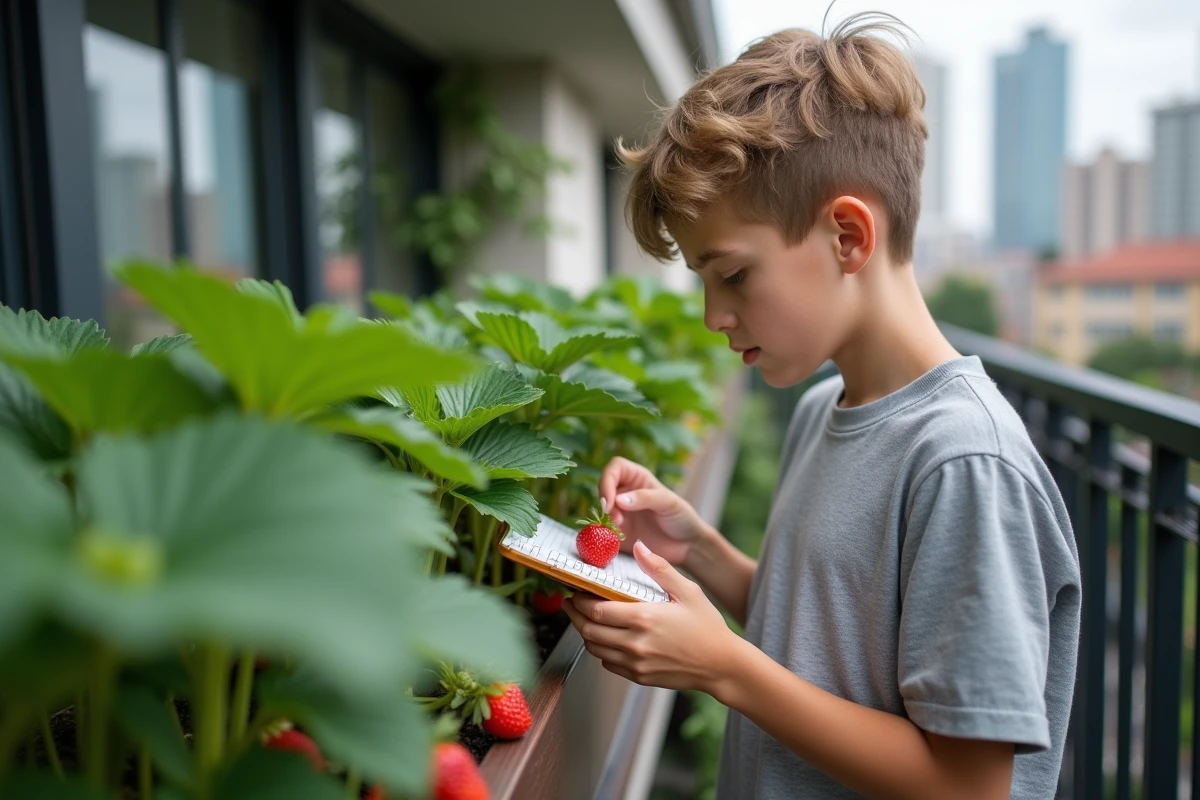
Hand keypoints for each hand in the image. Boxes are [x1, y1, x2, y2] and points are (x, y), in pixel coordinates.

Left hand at [563, 541, 741, 693]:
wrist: (721, 665)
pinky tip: (606, 638)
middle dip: (575, 616)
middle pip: (589, 631)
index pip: (597, 610)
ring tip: (584, 619)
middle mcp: (635, 643)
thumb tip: (639, 547)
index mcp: (644, 618)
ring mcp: (636, 663)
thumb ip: (660, 569)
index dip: (580, 600)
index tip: (576, 590)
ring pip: (595, 649)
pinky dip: (601, 650)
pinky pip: (608, 664)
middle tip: (571, 603)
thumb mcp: (688, 591)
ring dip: (585, 633)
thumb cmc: (707, 627)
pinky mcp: (639, 676)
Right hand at [597, 457, 708, 566]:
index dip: (607, 480)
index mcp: (637, 478)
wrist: (687, 545)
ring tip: (619, 529)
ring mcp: (621, 512)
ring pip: (601, 510)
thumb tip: (617, 500)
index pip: (614, 468)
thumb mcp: (668, 503)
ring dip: (604, 519)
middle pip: (603, 489)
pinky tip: (616, 539)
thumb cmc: (682, 517)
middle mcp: (625, 492)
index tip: (609, 500)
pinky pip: (603, 530)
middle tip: (615, 519)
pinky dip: (604, 534)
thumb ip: (644, 498)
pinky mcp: (619, 532)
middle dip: (605, 503)